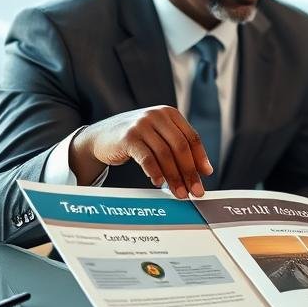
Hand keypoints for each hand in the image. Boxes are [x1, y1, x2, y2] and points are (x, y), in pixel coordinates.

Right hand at [69, 106, 212, 197]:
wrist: (101, 137)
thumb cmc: (135, 140)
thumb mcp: (159, 137)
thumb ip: (177, 149)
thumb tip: (202, 171)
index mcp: (170, 114)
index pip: (191, 137)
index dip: (200, 157)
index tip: (206, 175)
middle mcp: (157, 115)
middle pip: (180, 147)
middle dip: (189, 171)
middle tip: (195, 190)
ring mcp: (141, 124)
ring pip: (165, 154)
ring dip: (174, 177)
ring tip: (179, 192)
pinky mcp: (128, 137)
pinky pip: (147, 158)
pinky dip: (155, 172)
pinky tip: (159, 183)